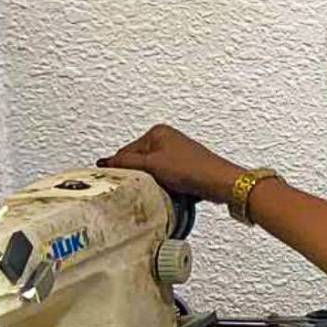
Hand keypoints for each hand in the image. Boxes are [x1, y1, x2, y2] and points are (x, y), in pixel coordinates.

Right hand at [102, 125, 246, 204]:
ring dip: (154, 184)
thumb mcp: (151, 165)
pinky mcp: (187, 170)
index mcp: (157, 132)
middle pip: (140, 163)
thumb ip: (125, 163)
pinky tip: (171, 194)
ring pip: (154, 174)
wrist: (221, 184)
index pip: (126, 151)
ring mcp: (178, 155)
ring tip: (160, 191)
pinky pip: (167, 180)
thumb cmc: (192, 170)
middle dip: (140, 177)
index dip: (123, 169)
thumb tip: (105, 162)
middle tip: (142, 188)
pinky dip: (166, 188)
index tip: (119, 182)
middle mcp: (168, 140)